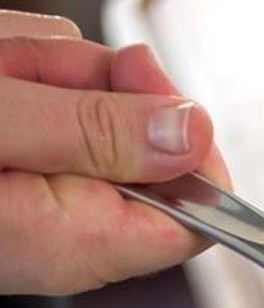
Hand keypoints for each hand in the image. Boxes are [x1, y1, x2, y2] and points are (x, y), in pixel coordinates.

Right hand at [0, 9, 229, 294]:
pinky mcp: (16, 158)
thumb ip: (96, 130)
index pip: (200, 214)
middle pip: (144, 138)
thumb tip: (192, 133)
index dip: (189, 144)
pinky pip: (47, 94)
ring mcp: (39, 193)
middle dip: (86, 82)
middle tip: (21, 72)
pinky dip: (15, 65)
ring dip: (40, 65)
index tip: (142, 86)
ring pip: (91, 101)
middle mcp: (66, 229)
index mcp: (79, 243)